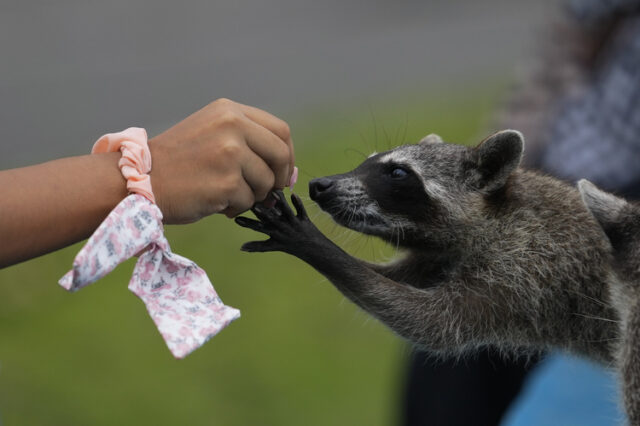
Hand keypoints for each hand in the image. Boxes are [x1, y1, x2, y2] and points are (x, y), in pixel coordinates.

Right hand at [149, 98, 294, 222]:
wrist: (141, 180)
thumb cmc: (178, 163)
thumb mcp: (212, 134)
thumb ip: (249, 145)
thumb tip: (288, 174)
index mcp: (230, 111)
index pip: (280, 130)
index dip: (286, 155)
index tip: (282, 172)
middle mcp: (232, 126)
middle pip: (281, 154)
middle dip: (279, 178)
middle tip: (268, 193)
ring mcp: (230, 153)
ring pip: (266, 182)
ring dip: (252, 196)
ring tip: (226, 195)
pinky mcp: (227, 181)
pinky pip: (248, 201)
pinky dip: (236, 208)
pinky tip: (214, 202)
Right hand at [235, 191, 327, 258]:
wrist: (312, 250)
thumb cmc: (291, 247)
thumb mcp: (273, 246)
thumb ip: (257, 246)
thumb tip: (241, 248)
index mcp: (274, 234)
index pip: (258, 228)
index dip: (247, 224)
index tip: (236, 220)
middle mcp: (283, 228)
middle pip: (270, 219)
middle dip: (262, 213)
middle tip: (253, 205)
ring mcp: (293, 223)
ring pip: (286, 212)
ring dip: (281, 203)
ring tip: (274, 193)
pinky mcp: (304, 219)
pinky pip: (300, 210)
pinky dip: (298, 203)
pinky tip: (293, 194)